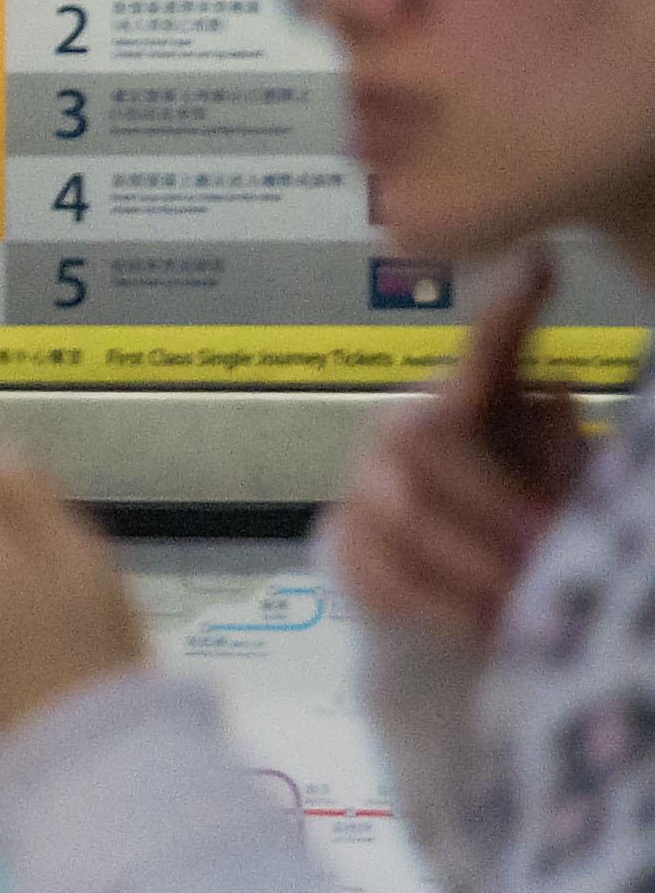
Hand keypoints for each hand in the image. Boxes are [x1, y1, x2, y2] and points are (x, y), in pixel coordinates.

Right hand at [334, 251, 584, 650]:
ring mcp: (362, 486)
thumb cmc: (513, 525)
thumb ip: (551, 443)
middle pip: (429, 441)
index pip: (483, 350)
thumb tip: (549, 399)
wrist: (450, 599)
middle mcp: (400, 429)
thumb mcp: (550, 479)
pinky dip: (439, 606)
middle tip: (551, 545)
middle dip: (497, 499)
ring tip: (528, 601)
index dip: (506, 313)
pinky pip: (380, 573)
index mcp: (460, 400)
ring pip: (403, 513)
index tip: (540, 267)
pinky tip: (484, 625)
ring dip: (473, 562)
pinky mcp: (341, 544)